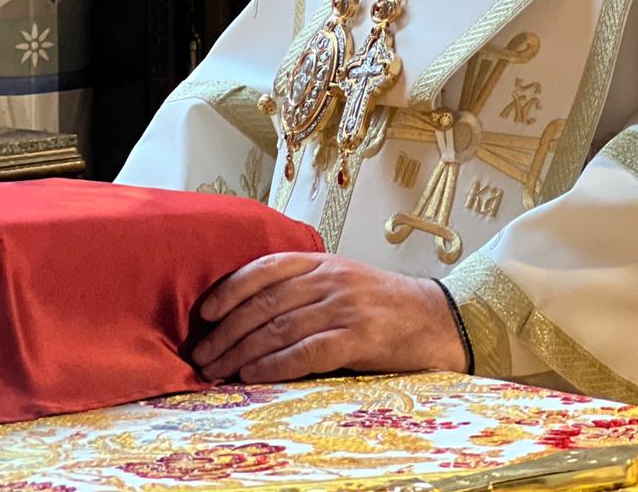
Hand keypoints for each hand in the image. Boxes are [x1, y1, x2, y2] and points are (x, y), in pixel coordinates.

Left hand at [192, 252, 466, 382]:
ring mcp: (345, 307)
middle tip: (201, 355)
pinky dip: (274, 364)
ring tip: (217, 371)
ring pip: (280, 327)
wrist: (436, 319)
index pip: (267, 267)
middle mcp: (330, 279)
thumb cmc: (384, 305)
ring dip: (241, 352)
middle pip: (266, 303)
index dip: (232, 288)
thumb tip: (252, 315)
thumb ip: (305, 289)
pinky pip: (307, 351)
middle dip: (227, 330)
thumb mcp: (343, 282)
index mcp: (324, 262)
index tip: (206, 311)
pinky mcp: (358, 337)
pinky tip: (253, 375)